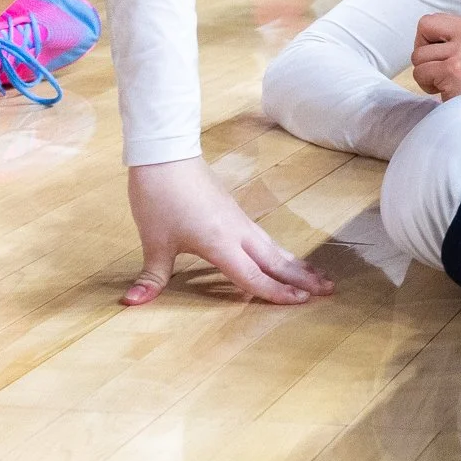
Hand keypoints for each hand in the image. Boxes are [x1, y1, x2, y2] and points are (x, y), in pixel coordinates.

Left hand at [124, 156, 332, 305]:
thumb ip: (151, 277)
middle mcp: (238, 233)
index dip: (274, 292)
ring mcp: (239, 221)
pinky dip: (281, 252)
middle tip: (329, 290)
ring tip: (319, 277)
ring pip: (274, 247)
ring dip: (297, 264)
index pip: (252, 276)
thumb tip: (131, 303)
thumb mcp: (153, 241)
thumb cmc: (160, 199)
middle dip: (302, 278)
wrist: (166, 157)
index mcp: (220, 243)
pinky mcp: (235, 213)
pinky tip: (284, 257)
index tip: (300, 303)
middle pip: (276, 260)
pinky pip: (265, 239)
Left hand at [410, 13, 460, 98]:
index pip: (433, 19)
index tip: (444, 58)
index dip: (430, 41)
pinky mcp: (453, 69)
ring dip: (426, 73)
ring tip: (446, 81)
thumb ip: (451, 37)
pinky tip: (445, 89)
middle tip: (440, 67)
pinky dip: (427, 85)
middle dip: (423, 51)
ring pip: (418, 54)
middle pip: (424, 25)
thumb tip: (424, 29)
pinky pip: (419, 72)